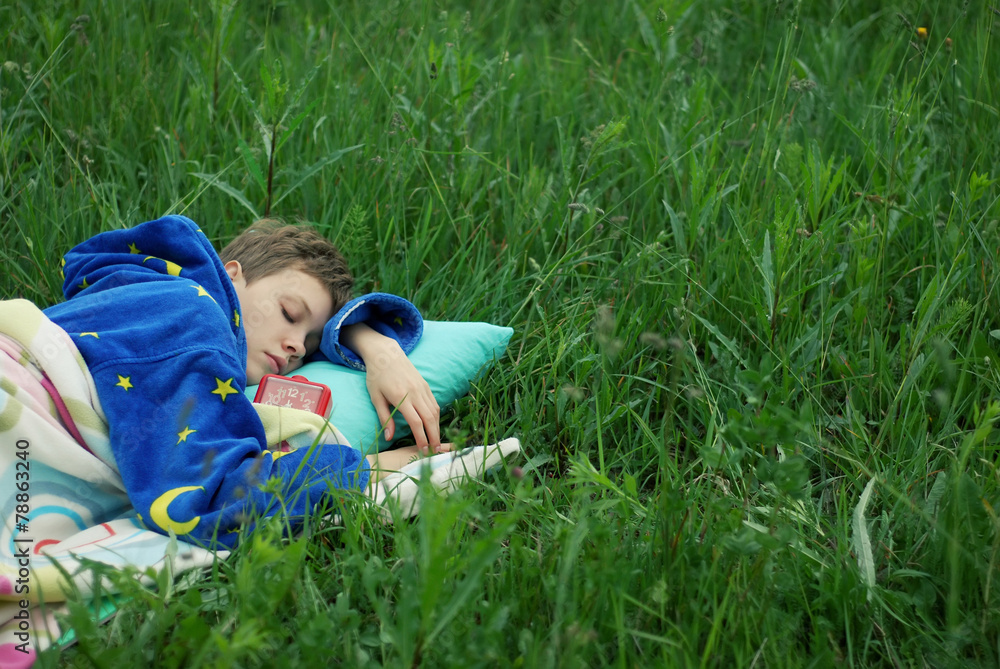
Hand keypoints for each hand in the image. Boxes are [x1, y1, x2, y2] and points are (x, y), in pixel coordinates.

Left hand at [342, 324, 441, 451]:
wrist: (386, 353)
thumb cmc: (376, 377)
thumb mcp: (376, 398)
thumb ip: (385, 418)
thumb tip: (389, 438)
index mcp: (401, 396)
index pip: (415, 421)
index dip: (421, 437)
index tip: (423, 450)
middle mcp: (415, 392)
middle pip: (429, 418)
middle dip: (434, 436)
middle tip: (435, 451)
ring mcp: (422, 388)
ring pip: (435, 411)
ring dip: (437, 428)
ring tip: (436, 442)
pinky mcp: (426, 385)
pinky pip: (434, 403)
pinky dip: (436, 417)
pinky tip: (435, 426)